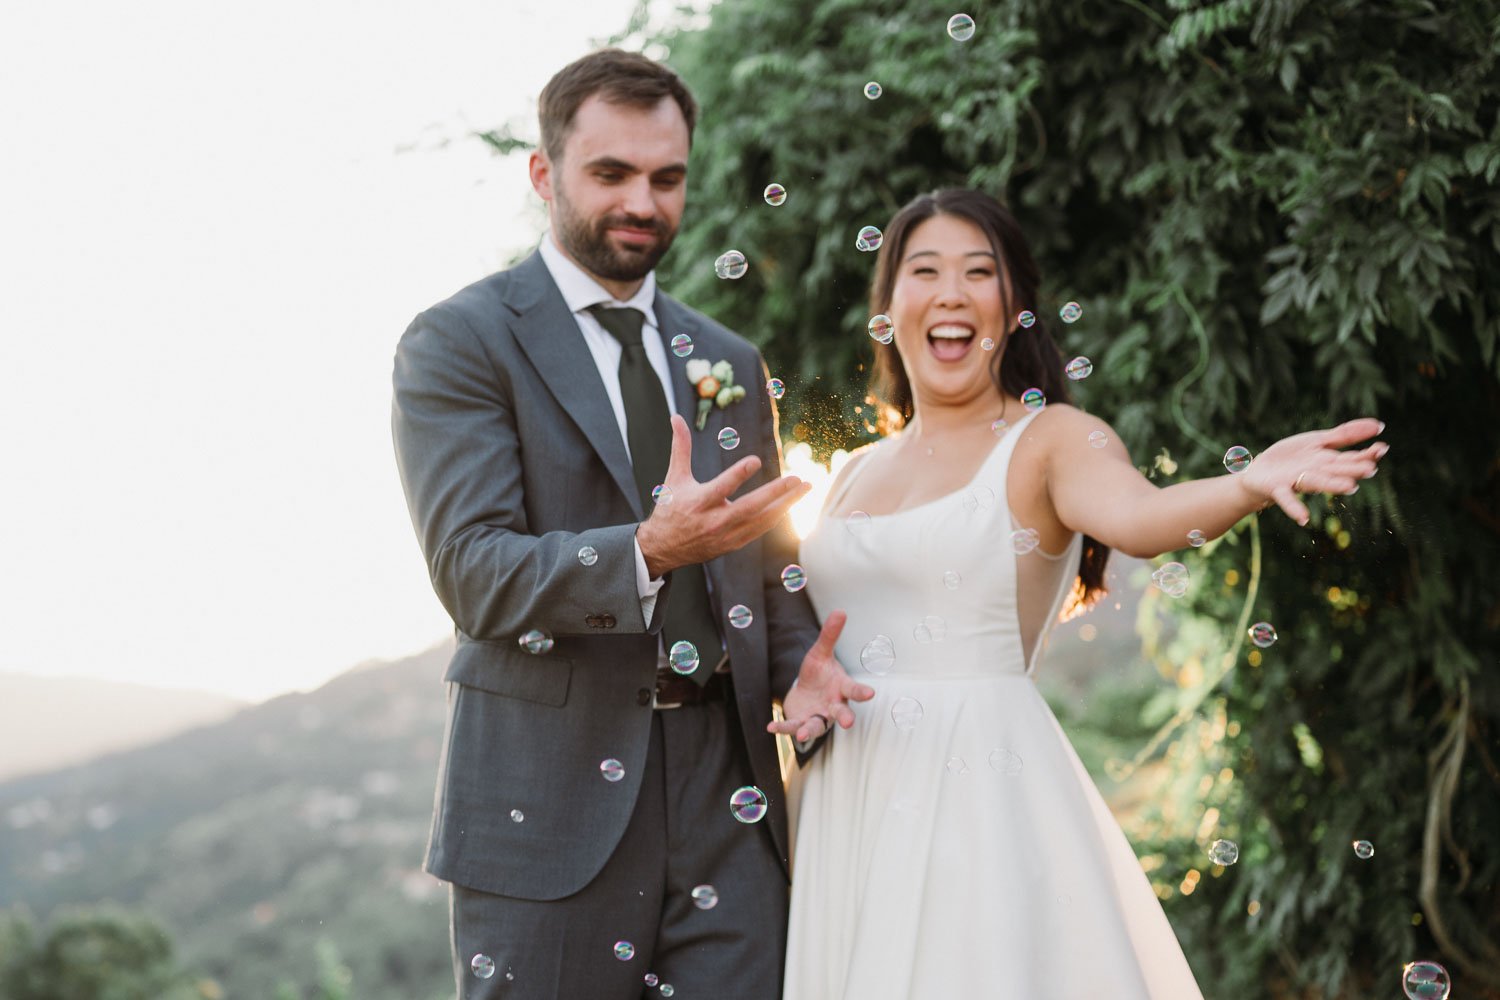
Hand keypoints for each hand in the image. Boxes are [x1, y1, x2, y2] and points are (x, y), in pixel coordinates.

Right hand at [637, 414, 811, 576]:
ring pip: (761, 520)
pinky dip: (776, 517)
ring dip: (785, 505)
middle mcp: (715, 520)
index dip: (738, 474)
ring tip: (804, 489)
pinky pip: (760, 530)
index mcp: (699, 501)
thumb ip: (680, 447)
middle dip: (776, 493)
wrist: (664, 547)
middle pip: (751, 507)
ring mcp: (726, 535)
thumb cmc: (671, 508)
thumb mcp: (674, 477)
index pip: (722, 487)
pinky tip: (790, 504)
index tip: (756, 460)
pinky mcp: (733, 544)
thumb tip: (676, 417)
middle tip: (798, 479)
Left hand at [766, 611, 875, 743]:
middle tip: (849, 722)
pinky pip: (794, 727)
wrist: (806, 692)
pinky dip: (783, 728)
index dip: (862, 692)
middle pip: (841, 712)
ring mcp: (819, 717)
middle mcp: (834, 706)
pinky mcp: (803, 724)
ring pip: (817, 726)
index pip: (854, 689)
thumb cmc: (819, 673)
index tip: (870, 694)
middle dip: (845, 717)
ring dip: (809, 731)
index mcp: (841, 688)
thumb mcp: (820, 653)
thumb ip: (830, 635)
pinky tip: (772, 727)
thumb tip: (840, 611)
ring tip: (802, 734)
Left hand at [1237, 417, 1387, 525]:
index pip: (1350, 458)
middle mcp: (1316, 473)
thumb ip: (1346, 435)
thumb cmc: (1292, 457)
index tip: (1382, 449)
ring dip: (1332, 485)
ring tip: (1350, 487)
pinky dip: (1295, 508)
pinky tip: (1304, 519)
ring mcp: (1297, 481)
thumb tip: (1380, 425)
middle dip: (1352, 470)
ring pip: (1317, 482)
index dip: (1365, 454)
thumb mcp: (1319, 441)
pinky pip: (1287, 499)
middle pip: (1335, 470)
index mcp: (1327, 461)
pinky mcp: (1277, 488)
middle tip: (1370, 470)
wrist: (1257, 470)